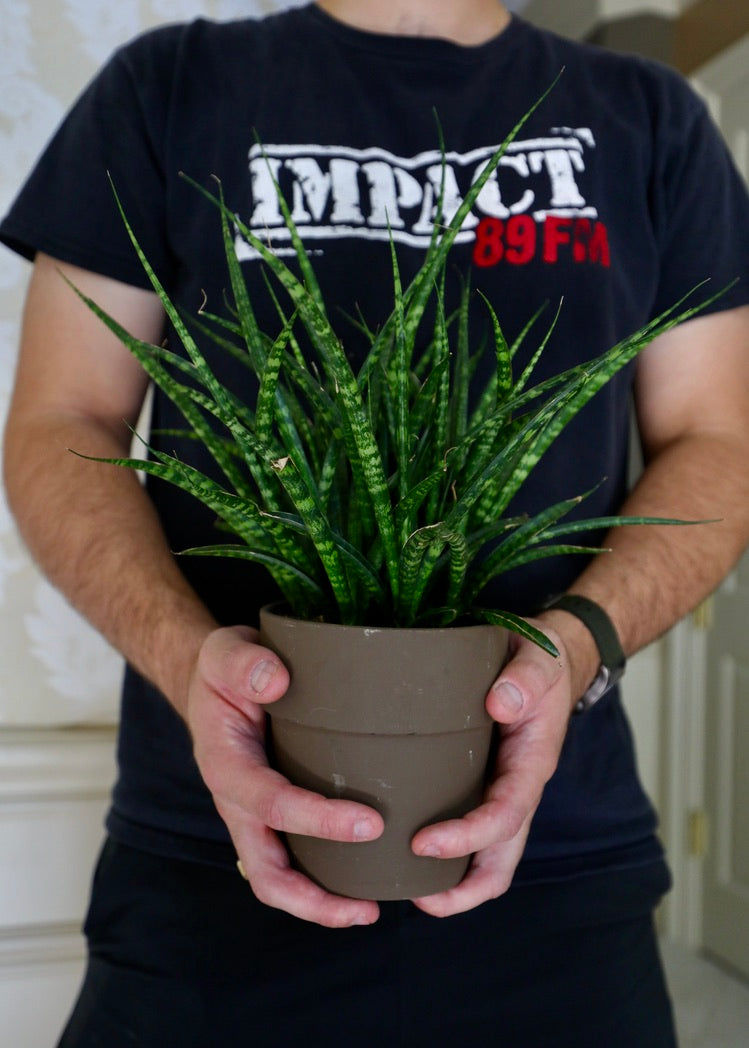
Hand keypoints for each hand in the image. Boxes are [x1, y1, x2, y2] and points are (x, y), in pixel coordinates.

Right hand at [186, 625, 383, 926]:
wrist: (213, 680)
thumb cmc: (225, 669)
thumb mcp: (226, 652)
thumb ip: (245, 664)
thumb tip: (276, 681)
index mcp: (225, 765)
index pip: (270, 804)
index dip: (317, 820)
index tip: (369, 823)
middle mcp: (236, 802)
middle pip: (265, 872)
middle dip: (313, 898)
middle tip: (367, 908)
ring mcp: (252, 814)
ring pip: (276, 878)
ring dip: (319, 903)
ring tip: (370, 910)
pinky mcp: (272, 815)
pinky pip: (291, 858)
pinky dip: (322, 878)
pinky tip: (364, 877)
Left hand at [410, 617, 577, 916]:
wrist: (543, 659)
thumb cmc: (539, 662)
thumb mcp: (538, 660)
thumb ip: (524, 679)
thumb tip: (500, 705)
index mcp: (531, 764)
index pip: (505, 817)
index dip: (467, 838)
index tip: (423, 844)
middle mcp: (516, 787)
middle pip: (500, 859)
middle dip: (464, 890)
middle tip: (415, 899)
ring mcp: (498, 790)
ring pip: (484, 854)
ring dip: (452, 881)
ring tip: (400, 887)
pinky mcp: (478, 782)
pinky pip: (464, 825)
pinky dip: (442, 849)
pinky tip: (400, 847)